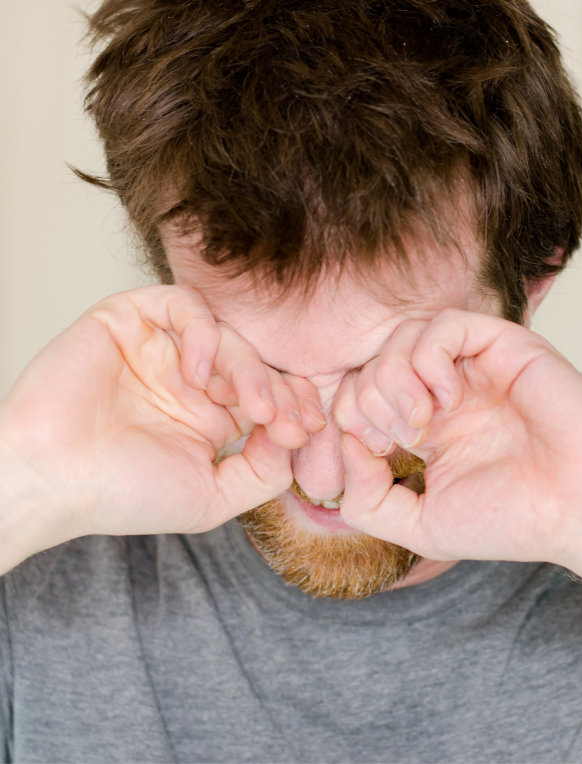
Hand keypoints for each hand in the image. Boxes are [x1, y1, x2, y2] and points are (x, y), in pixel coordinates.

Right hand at [0, 285, 324, 548]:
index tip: (310, 431)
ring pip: (229, 336)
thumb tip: (296, 438)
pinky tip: (199, 373)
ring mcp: (162, 349)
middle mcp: (189, 379)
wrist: (51, 480)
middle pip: (258, 365)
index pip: (269, 396)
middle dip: (284, 392)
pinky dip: (203, 333)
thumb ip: (264, 471)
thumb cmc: (121, 495)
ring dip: (251, 371)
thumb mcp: (213, 497)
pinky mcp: (130, 321)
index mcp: (209, 417)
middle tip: (291, 421)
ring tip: (253, 407)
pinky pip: (184, 306)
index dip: (296, 408)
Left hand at [333, 308, 581, 566]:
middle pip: (372, 362)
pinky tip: (449, 399)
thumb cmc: (513, 520)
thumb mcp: (419, 526)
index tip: (381, 455)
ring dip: (394, 379)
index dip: (350, 419)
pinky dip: (429, 359)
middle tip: (401, 438)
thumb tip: (344, 445)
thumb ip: (366, 497)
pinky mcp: (503, 345)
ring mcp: (474, 366)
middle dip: (367, 400)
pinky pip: (444, 325)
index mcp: (427, 427)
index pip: (359, 395)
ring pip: (403, 336)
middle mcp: (446, 390)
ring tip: (422, 421)